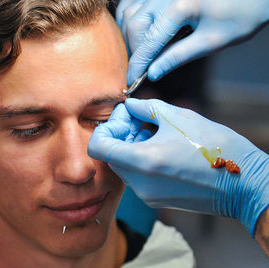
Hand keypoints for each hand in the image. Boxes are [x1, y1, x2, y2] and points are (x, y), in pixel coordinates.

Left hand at [88, 99, 268, 235]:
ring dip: (130, 146)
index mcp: (142, 162)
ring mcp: (147, 195)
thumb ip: (146, 108)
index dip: (105, 129)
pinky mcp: (155, 200)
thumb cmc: (216, 148)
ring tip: (154, 132)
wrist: (242, 184)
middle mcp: (140, 183)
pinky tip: (161, 147)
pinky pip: (136, 177)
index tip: (123, 119)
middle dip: (120, 135)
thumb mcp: (179, 117)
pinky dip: (140, 160)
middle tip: (140, 121)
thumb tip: (129, 105)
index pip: (98, 148)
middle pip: (110, 156)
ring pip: (123, 166)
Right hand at [117, 0, 268, 82]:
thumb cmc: (240, 17)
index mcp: (181, 6)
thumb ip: (178, 57)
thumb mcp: (210, 42)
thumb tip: (153, 73)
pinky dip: (131, 18)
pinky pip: (134, 3)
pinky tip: (138, 32)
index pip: (148, 41)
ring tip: (141, 52)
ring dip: (130, 35)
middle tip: (141, 68)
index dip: (138, 64)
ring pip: (130, 12)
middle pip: (133, 24)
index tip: (131, 81)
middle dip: (134, 49)